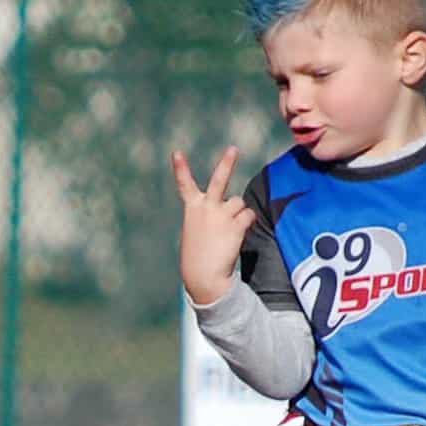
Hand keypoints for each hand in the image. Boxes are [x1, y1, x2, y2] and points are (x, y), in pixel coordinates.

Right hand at [171, 146, 255, 304]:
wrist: (204, 276)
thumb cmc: (198, 256)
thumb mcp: (196, 232)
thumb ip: (211, 216)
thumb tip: (236, 210)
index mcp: (192, 209)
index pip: (184, 184)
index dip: (180, 168)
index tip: (176, 153)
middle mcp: (207, 207)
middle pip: (219, 180)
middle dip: (226, 163)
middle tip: (233, 149)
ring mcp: (221, 215)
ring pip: (239, 203)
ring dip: (238, 214)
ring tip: (228, 232)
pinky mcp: (236, 224)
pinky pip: (248, 215)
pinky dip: (246, 224)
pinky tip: (236, 236)